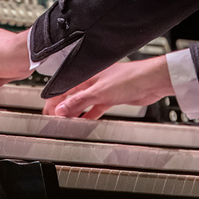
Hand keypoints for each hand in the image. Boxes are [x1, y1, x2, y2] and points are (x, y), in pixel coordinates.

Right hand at [43, 55, 173, 119]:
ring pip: (83, 102)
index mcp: (86, 75)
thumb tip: (61, 109)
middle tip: (54, 120)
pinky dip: (90, 115)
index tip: (48, 114)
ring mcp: (102, 89)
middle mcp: (92, 81)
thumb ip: (79, 101)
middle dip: (63, 108)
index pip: (64, 88)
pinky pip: (95, 107)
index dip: (55, 101)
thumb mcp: (99, 92)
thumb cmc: (129, 78)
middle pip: (72, 95)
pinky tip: (85, 122)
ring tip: (66, 123)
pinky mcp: (111, 97)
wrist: (150, 82)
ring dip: (75, 112)